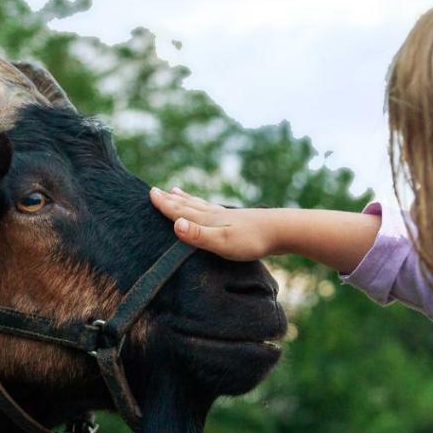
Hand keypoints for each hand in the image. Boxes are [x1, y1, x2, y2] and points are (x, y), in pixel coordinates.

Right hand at [149, 187, 272, 260]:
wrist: (283, 231)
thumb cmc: (252, 240)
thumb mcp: (222, 242)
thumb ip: (198, 235)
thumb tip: (175, 224)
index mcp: (207, 220)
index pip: (180, 211)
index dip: (164, 204)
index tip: (150, 193)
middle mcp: (214, 214)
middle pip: (187, 205)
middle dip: (170, 199)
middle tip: (155, 190)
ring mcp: (226, 215)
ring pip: (199, 205)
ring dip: (186, 199)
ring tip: (176, 191)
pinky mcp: (237, 220)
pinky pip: (213, 209)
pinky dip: (204, 205)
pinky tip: (210, 207)